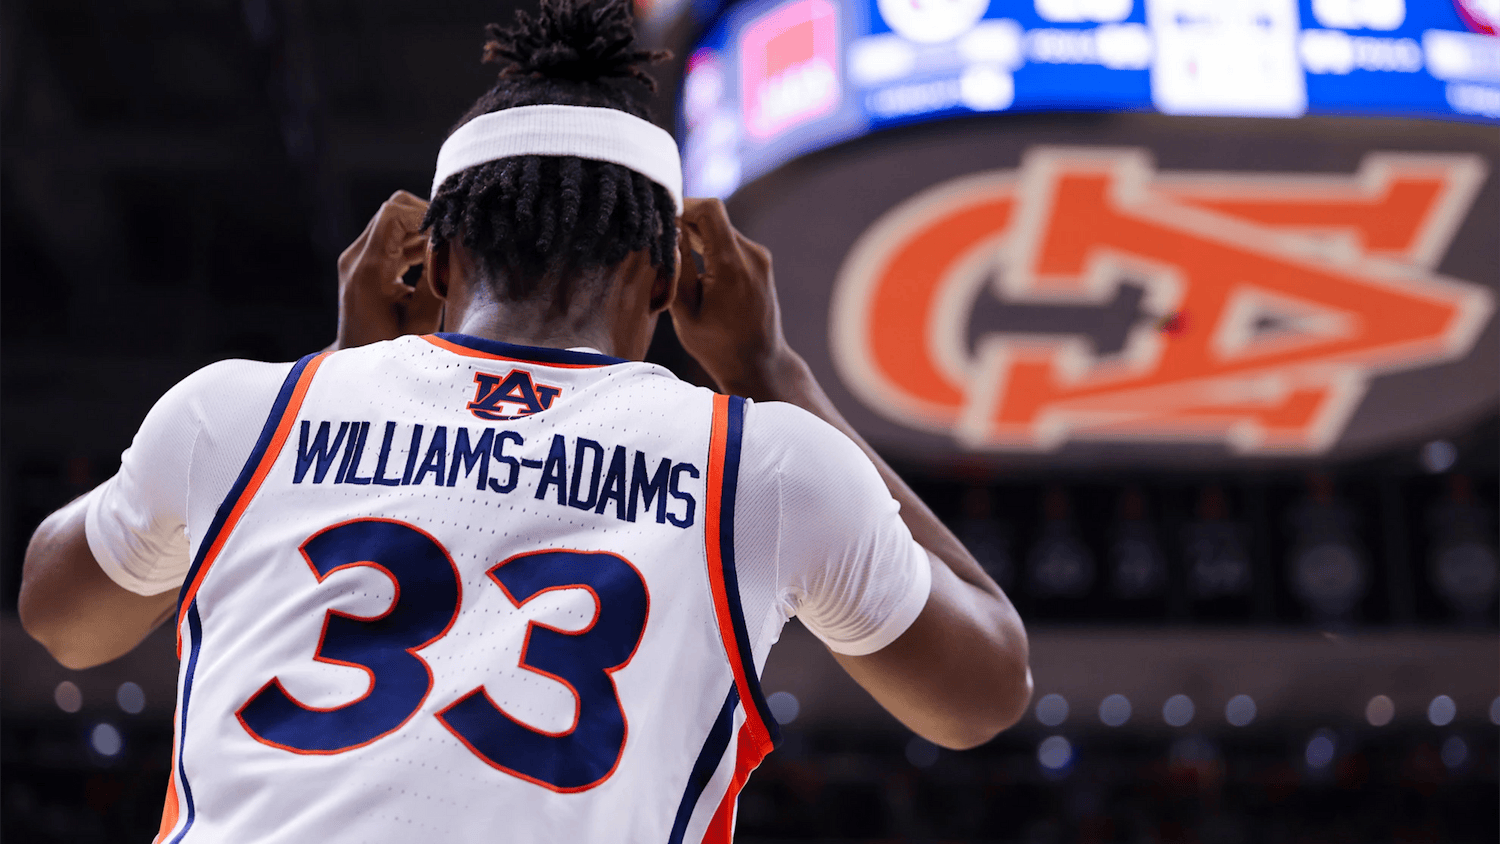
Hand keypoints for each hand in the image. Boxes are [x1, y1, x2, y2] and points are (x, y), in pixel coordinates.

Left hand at [332, 190, 443, 349]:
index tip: (451, 233)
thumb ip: (436, 280)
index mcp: (368, 270)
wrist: (357, 366)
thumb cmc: (389, 351)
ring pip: (395, 222)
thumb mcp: (421, 320)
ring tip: (446, 255)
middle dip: (428, 221)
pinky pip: (392, 238)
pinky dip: (416, 242)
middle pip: (394, 210)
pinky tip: (434, 262)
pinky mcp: (364, 264)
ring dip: (423, 232)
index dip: (427, 215)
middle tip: (453, 242)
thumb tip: (454, 248)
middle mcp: (356, 258)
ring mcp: (358, 259)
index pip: (394, 213)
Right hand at [670, 198, 798, 394]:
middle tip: (660, 241)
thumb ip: (676, 268)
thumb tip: (667, 233)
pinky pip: (729, 242)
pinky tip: (693, 264)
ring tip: (674, 256)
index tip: (661, 221)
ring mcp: (759, 258)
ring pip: (720, 228)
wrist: (758, 364)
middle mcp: (752, 255)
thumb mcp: (686, 311)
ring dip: (696, 235)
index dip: (682, 206)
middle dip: (684, 222)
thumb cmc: (718, 346)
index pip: (709, 209)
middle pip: (713, 216)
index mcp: (732, 265)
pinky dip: (709, 246)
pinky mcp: (759, 263)